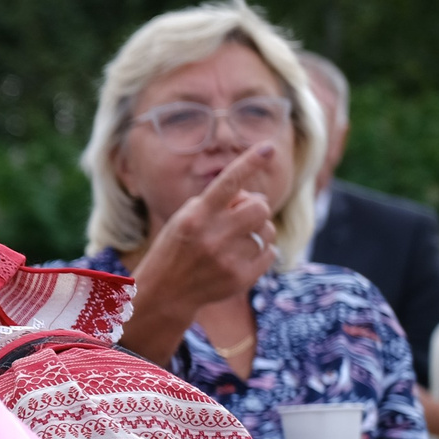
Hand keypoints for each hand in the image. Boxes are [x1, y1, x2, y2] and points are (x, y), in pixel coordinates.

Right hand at [121, 145, 279, 363]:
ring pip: (267, 230)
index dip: (249, 163)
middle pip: (260, 208)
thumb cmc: (178, 246)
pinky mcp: (241, 278)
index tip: (268, 147)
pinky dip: (261, 251)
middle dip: (255, 209)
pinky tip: (240, 257)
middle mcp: (212, 236)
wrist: (167, 292)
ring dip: (258, 231)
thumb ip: (219, 203)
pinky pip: (271, 252)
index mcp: (195, 216)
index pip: (228, 183)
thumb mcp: (186, 218)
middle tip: (239, 217)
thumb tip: (260, 200)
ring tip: (236, 240)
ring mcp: (228, 259)